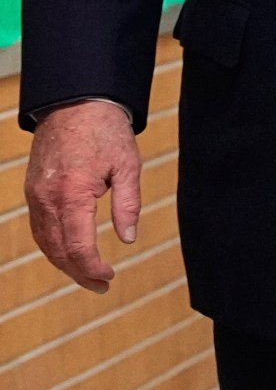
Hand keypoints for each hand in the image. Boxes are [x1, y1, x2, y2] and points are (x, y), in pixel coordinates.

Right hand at [24, 100, 143, 294]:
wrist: (75, 103)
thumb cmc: (106, 132)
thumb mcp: (129, 166)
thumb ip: (128, 205)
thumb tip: (127, 239)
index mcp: (73, 194)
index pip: (77, 245)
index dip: (92, 267)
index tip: (108, 277)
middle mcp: (47, 198)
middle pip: (57, 250)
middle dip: (78, 272)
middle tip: (101, 286)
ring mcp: (36, 195)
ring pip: (44, 241)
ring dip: (63, 263)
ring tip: (87, 275)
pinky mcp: (33, 190)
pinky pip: (39, 227)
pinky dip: (52, 245)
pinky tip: (69, 253)